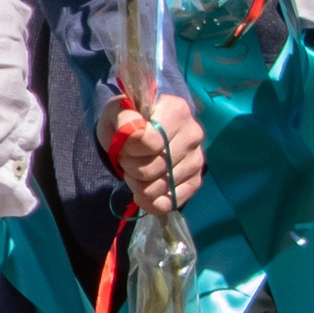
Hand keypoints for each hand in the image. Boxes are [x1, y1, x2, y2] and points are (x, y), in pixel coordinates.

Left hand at [105, 89, 204, 215]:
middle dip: (131, 169)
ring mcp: (197, 158)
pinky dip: (152, 202)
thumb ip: (122, 117)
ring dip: (139, 185)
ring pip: (159, 188)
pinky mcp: (196, 179)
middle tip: (128, 160)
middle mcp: (193, 133)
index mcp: (176, 110)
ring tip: (138, 170)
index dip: (128, 150)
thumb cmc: (127, 122)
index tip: (124, 144)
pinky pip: (172, 201)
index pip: (148, 143)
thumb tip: (135, 132)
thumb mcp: (116, 112)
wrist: (138, 133)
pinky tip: (146, 191)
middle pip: (152, 169)